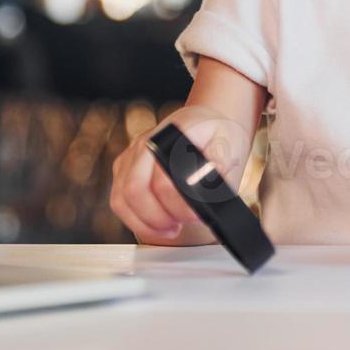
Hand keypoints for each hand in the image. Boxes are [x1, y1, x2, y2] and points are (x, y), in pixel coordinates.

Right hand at [109, 106, 249, 245]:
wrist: (207, 119)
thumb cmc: (218, 134)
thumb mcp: (231, 148)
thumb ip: (221, 170)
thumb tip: (207, 192)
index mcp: (172, 134)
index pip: (164, 180)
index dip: (179, 206)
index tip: (196, 217)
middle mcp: (146, 142)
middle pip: (134, 190)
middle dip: (156, 219)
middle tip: (176, 228)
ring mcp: (132, 154)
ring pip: (121, 198)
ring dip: (143, 222)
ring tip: (168, 229)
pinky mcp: (124, 167)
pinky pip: (118, 199)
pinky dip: (134, 219)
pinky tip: (155, 225)